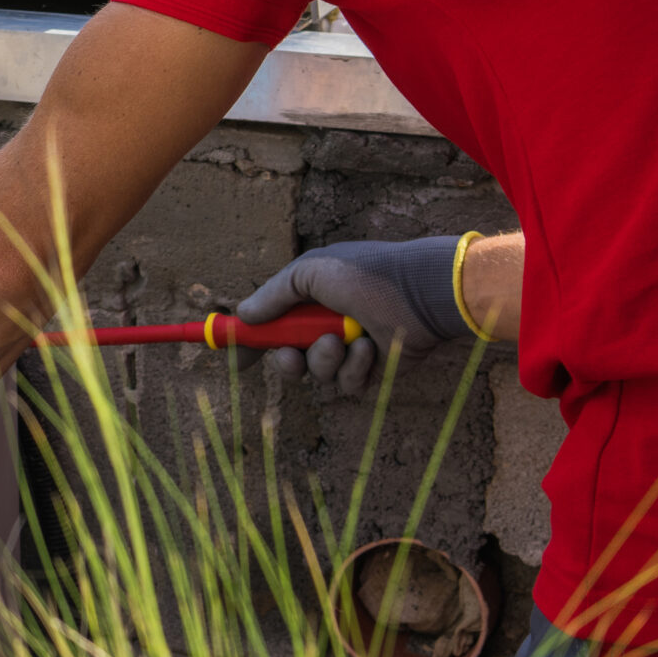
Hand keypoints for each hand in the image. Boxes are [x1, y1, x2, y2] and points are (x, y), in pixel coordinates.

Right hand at [235, 236, 470, 394]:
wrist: (420, 292)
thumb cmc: (367, 275)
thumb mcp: (310, 272)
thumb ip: (274, 295)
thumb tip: (244, 315)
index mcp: (311, 299)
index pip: (272, 324)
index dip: (252, 342)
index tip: (237, 360)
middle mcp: (326, 324)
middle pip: (289, 358)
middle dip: (286, 361)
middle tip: (290, 355)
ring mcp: (348, 348)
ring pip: (316, 373)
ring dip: (323, 359)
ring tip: (342, 340)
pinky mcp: (371, 370)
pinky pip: (346, 383)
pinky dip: (353, 367)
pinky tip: (369, 347)